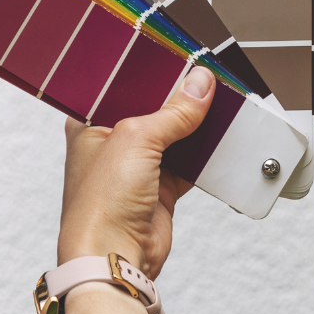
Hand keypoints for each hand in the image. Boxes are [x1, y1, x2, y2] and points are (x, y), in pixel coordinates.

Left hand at [58, 68, 217, 276]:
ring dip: (196, 126)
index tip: (180, 57)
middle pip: (153, 110)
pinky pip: (189, 164)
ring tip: (221, 102)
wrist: (114, 257)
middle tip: (207, 77)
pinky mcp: (160, 189)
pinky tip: (223, 138)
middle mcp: (112, 143)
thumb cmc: (100, 203)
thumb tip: (200, 84)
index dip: (151, 72)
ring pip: (175, 136)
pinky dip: (206, 155)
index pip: (123, 86)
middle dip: (179, 98)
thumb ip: (172, 111)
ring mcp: (137, 168)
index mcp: (90, 124)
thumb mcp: (137, 139)